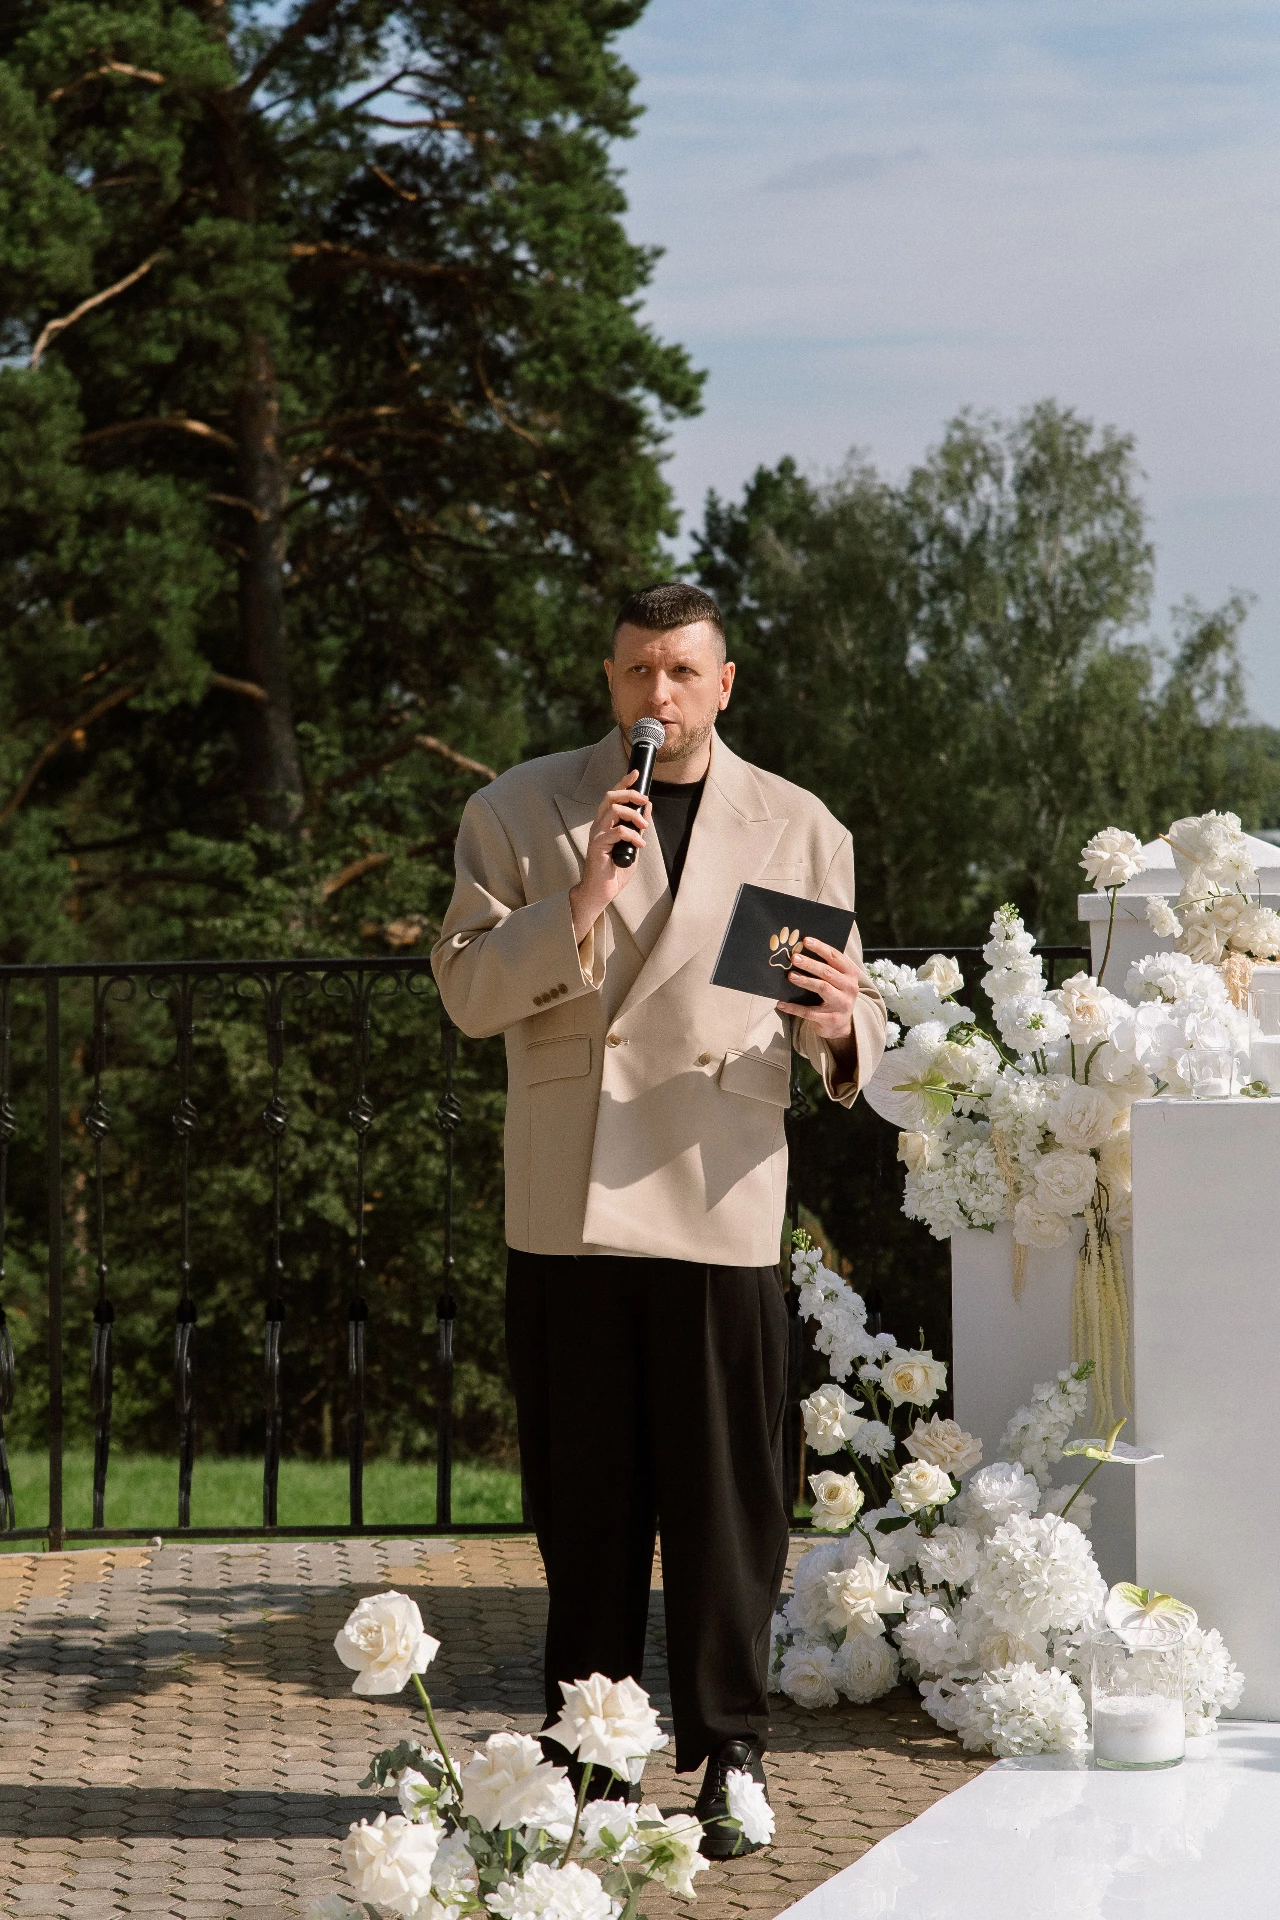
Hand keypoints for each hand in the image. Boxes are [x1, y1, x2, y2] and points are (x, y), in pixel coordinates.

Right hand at [569, 771, 651, 940]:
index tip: (636, 773)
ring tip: (644, 828)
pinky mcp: (597, 846)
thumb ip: (637, 826)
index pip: (612, 796)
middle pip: (610, 796)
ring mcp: (596, 835)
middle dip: (629, 793)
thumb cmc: (614, 870)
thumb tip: (647, 807)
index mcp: (605, 823)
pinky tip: (639, 845)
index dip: (623, 782)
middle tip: (644, 801)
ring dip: (633, 815)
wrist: (601, 891)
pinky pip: (617, 832)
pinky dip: (633, 835)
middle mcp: (598, 825)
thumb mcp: (632, 844)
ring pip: (613, 811)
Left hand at [778, 936, 860, 1050]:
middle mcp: (850, 987)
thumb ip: (826, 967)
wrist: (840, 1025)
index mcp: (851, 973)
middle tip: (794, 958)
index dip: (820, 948)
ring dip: (805, 981)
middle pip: (828, 972)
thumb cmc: (834, 995)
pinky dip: (794, 1008)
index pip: (835, 957)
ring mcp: (842, 1004)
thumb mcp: (837, 980)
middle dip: (810, 964)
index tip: (805, 940)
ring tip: (790, 976)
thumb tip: (800, 950)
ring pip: (822, 988)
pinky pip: (809, 1012)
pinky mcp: (831, 1019)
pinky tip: (781, 1003)